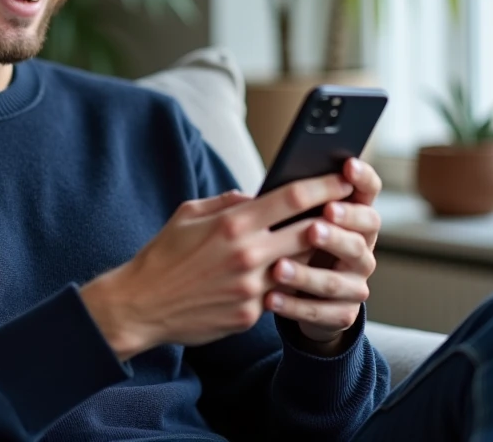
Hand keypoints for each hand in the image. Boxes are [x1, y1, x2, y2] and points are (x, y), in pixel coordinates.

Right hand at [79, 176, 354, 360]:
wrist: (141, 305)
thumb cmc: (163, 255)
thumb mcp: (188, 214)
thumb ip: (227, 201)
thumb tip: (255, 195)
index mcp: (232, 223)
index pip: (291, 198)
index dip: (323, 186)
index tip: (342, 178)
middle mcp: (247, 254)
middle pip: (309, 231)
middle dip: (334, 219)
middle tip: (351, 210)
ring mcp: (251, 288)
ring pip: (301, 265)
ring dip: (315, 254)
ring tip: (327, 242)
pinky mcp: (250, 315)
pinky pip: (280, 294)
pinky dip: (288, 283)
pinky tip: (292, 276)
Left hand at [269, 159, 382, 352]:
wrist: (299, 297)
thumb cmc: (290, 243)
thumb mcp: (289, 220)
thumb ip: (289, 203)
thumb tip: (273, 185)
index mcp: (353, 218)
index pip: (368, 192)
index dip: (362, 178)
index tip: (347, 166)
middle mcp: (362, 249)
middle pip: (360, 238)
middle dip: (337, 231)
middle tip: (313, 226)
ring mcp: (355, 284)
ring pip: (336, 279)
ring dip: (306, 274)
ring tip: (277, 267)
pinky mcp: (343, 313)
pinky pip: (322, 311)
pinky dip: (295, 306)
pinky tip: (270, 298)